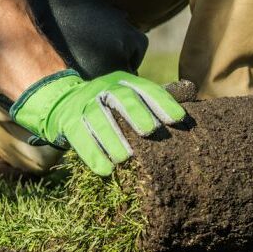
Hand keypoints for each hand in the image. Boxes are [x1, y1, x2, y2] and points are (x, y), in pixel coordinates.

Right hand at [10, 69, 186, 175]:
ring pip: (98, 119)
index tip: (177, 120)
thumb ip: (157, 98)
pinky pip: (80, 138)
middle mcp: (103, 89)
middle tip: (149, 131)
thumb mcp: (129, 96)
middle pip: (121, 98)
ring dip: (112, 138)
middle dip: (135, 113)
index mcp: (122, 82)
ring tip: (126, 158)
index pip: (145, 88)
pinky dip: (92, 154)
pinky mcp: (67, 122)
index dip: (161, 102)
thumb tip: (191, 92)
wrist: (61, 101)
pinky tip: (105, 170)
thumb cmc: (108, 105)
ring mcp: (83, 105)